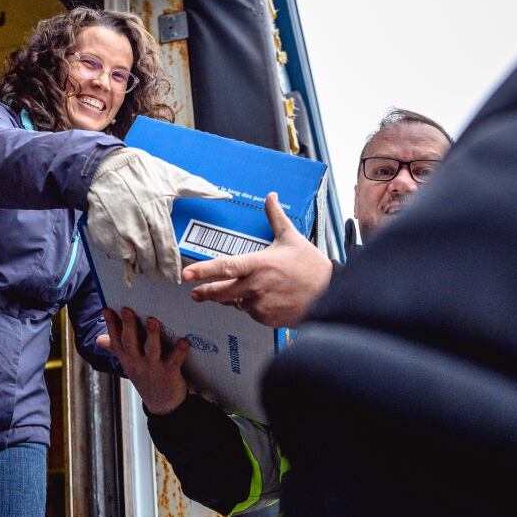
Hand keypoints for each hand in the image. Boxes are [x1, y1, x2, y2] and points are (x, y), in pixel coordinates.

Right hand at [86, 148, 229, 284]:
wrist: (104, 167)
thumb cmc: (141, 171)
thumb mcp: (172, 178)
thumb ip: (199, 189)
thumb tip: (225, 196)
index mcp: (156, 214)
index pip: (167, 249)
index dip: (171, 267)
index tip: (174, 278)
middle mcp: (137, 227)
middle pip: (149, 259)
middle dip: (156, 270)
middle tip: (160, 276)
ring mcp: (118, 232)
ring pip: (132, 260)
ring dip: (139, 265)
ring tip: (145, 265)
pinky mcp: (103, 234)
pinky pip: (116, 253)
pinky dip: (123, 255)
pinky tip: (127, 252)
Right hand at [96, 307, 189, 414]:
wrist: (162, 404)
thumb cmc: (146, 377)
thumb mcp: (128, 364)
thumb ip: (115, 349)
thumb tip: (99, 338)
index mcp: (127, 358)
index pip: (116, 339)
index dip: (111, 324)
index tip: (107, 309)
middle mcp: (137, 362)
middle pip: (130, 342)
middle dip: (128, 325)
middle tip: (127, 309)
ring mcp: (153, 368)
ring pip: (151, 349)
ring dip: (152, 335)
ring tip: (152, 320)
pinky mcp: (169, 374)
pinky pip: (174, 361)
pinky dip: (179, 351)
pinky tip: (184, 341)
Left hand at [181, 192, 333, 326]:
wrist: (330, 294)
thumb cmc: (311, 267)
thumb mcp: (292, 238)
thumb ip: (276, 217)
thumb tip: (270, 196)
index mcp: (259, 264)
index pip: (225, 267)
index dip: (203, 271)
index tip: (186, 275)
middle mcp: (256, 286)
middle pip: (221, 292)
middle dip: (206, 292)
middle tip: (196, 292)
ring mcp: (260, 305)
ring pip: (237, 303)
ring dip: (236, 298)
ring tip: (250, 290)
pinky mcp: (266, 319)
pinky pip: (250, 313)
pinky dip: (252, 307)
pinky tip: (264, 299)